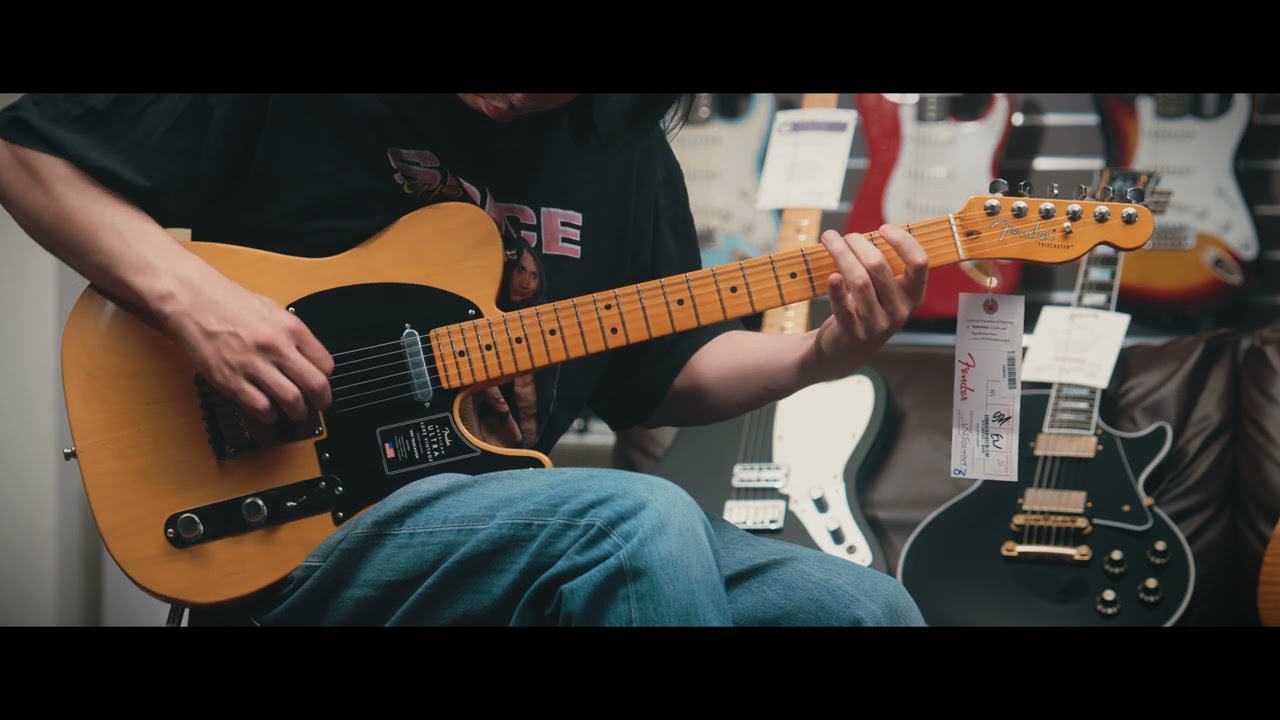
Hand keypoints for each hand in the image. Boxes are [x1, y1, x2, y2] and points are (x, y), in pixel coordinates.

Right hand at [163, 272, 334, 424]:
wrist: (192, 301)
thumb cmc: (228, 303)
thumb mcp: (272, 309)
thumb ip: (293, 334)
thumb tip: (310, 357)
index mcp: (290, 328)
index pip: (325, 364)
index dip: (326, 378)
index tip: (322, 383)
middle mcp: (276, 347)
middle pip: (315, 385)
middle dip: (321, 401)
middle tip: (318, 406)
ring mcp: (253, 365)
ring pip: (291, 401)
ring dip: (297, 412)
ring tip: (295, 412)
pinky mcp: (231, 380)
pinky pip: (261, 407)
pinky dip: (270, 415)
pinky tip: (269, 410)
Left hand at [812, 223, 928, 377]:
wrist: (844, 351)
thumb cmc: (864, 311)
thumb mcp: (883, 292)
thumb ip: (883, 267)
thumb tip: (867, 233)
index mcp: (913, 296)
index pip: (919, 263)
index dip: (903, 241)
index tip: (883, 228)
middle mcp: (899, 311)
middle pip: (879, 266)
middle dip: (858, 244)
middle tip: (844, 236)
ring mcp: (876, 325)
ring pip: (859, 281)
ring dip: (842, 255)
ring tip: (829, 240)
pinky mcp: (853, 334)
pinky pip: (843, 306)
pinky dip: (835, 289)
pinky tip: (831, 276)